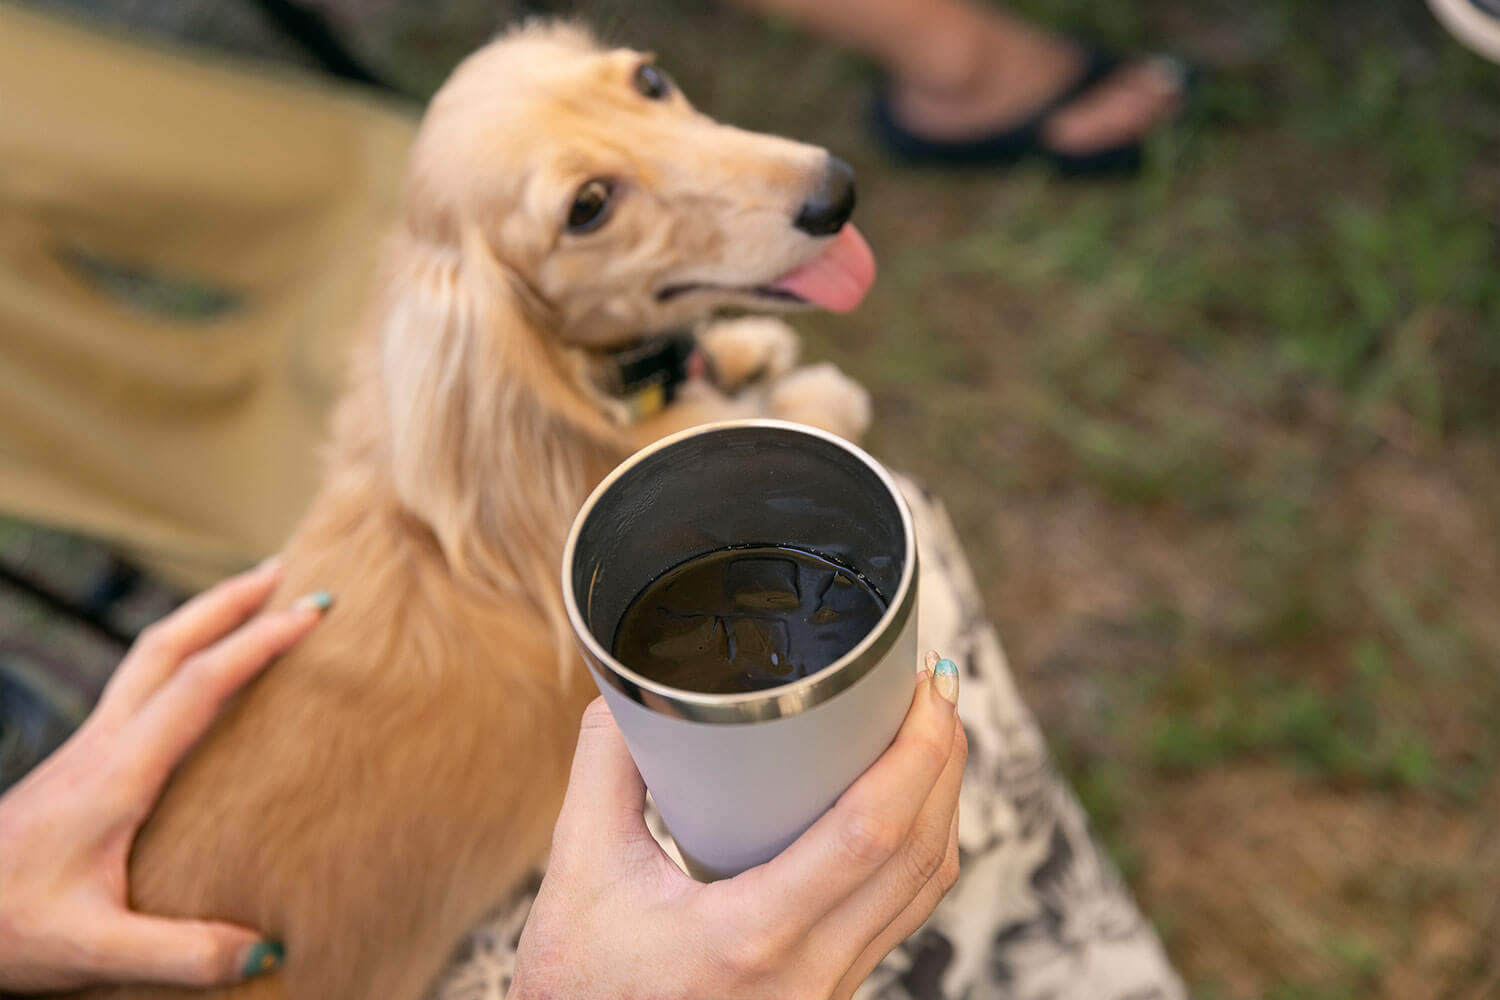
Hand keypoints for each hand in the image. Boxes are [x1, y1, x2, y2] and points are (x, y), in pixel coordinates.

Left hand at [0, 560, 329, 992]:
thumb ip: (181, 952)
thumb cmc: (6, 928)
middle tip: (287, 570)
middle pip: (166, 643)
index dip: (257, 643)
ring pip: (148, 656)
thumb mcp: (93, 950)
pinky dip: (184, 654)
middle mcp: (101, 745)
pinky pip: (141, 684)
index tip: (311, 611)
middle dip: (229, 599)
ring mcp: (87, 748)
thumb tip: (266, 949)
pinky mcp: (81, 762)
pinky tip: (205, 674)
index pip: (197, 685)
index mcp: (115, 775)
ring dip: (203, 617)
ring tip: (253, 599)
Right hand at [511, 652, 964, 999]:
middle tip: (935, 683)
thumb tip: (631, 686)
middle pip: (920, 854)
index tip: (922, 686)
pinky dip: (921, 849)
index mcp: (748, 936)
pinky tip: (908, 804)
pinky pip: (903, 915)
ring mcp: (827, 993)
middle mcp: (807, 974)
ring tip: (932, 728)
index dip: (914, 752)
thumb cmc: (578, 984)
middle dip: (943, 759)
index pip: (868, 834)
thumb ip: (604, 766)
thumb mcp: (578, 870)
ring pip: (924, 889)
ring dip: (943, 802)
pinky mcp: (830, 995)